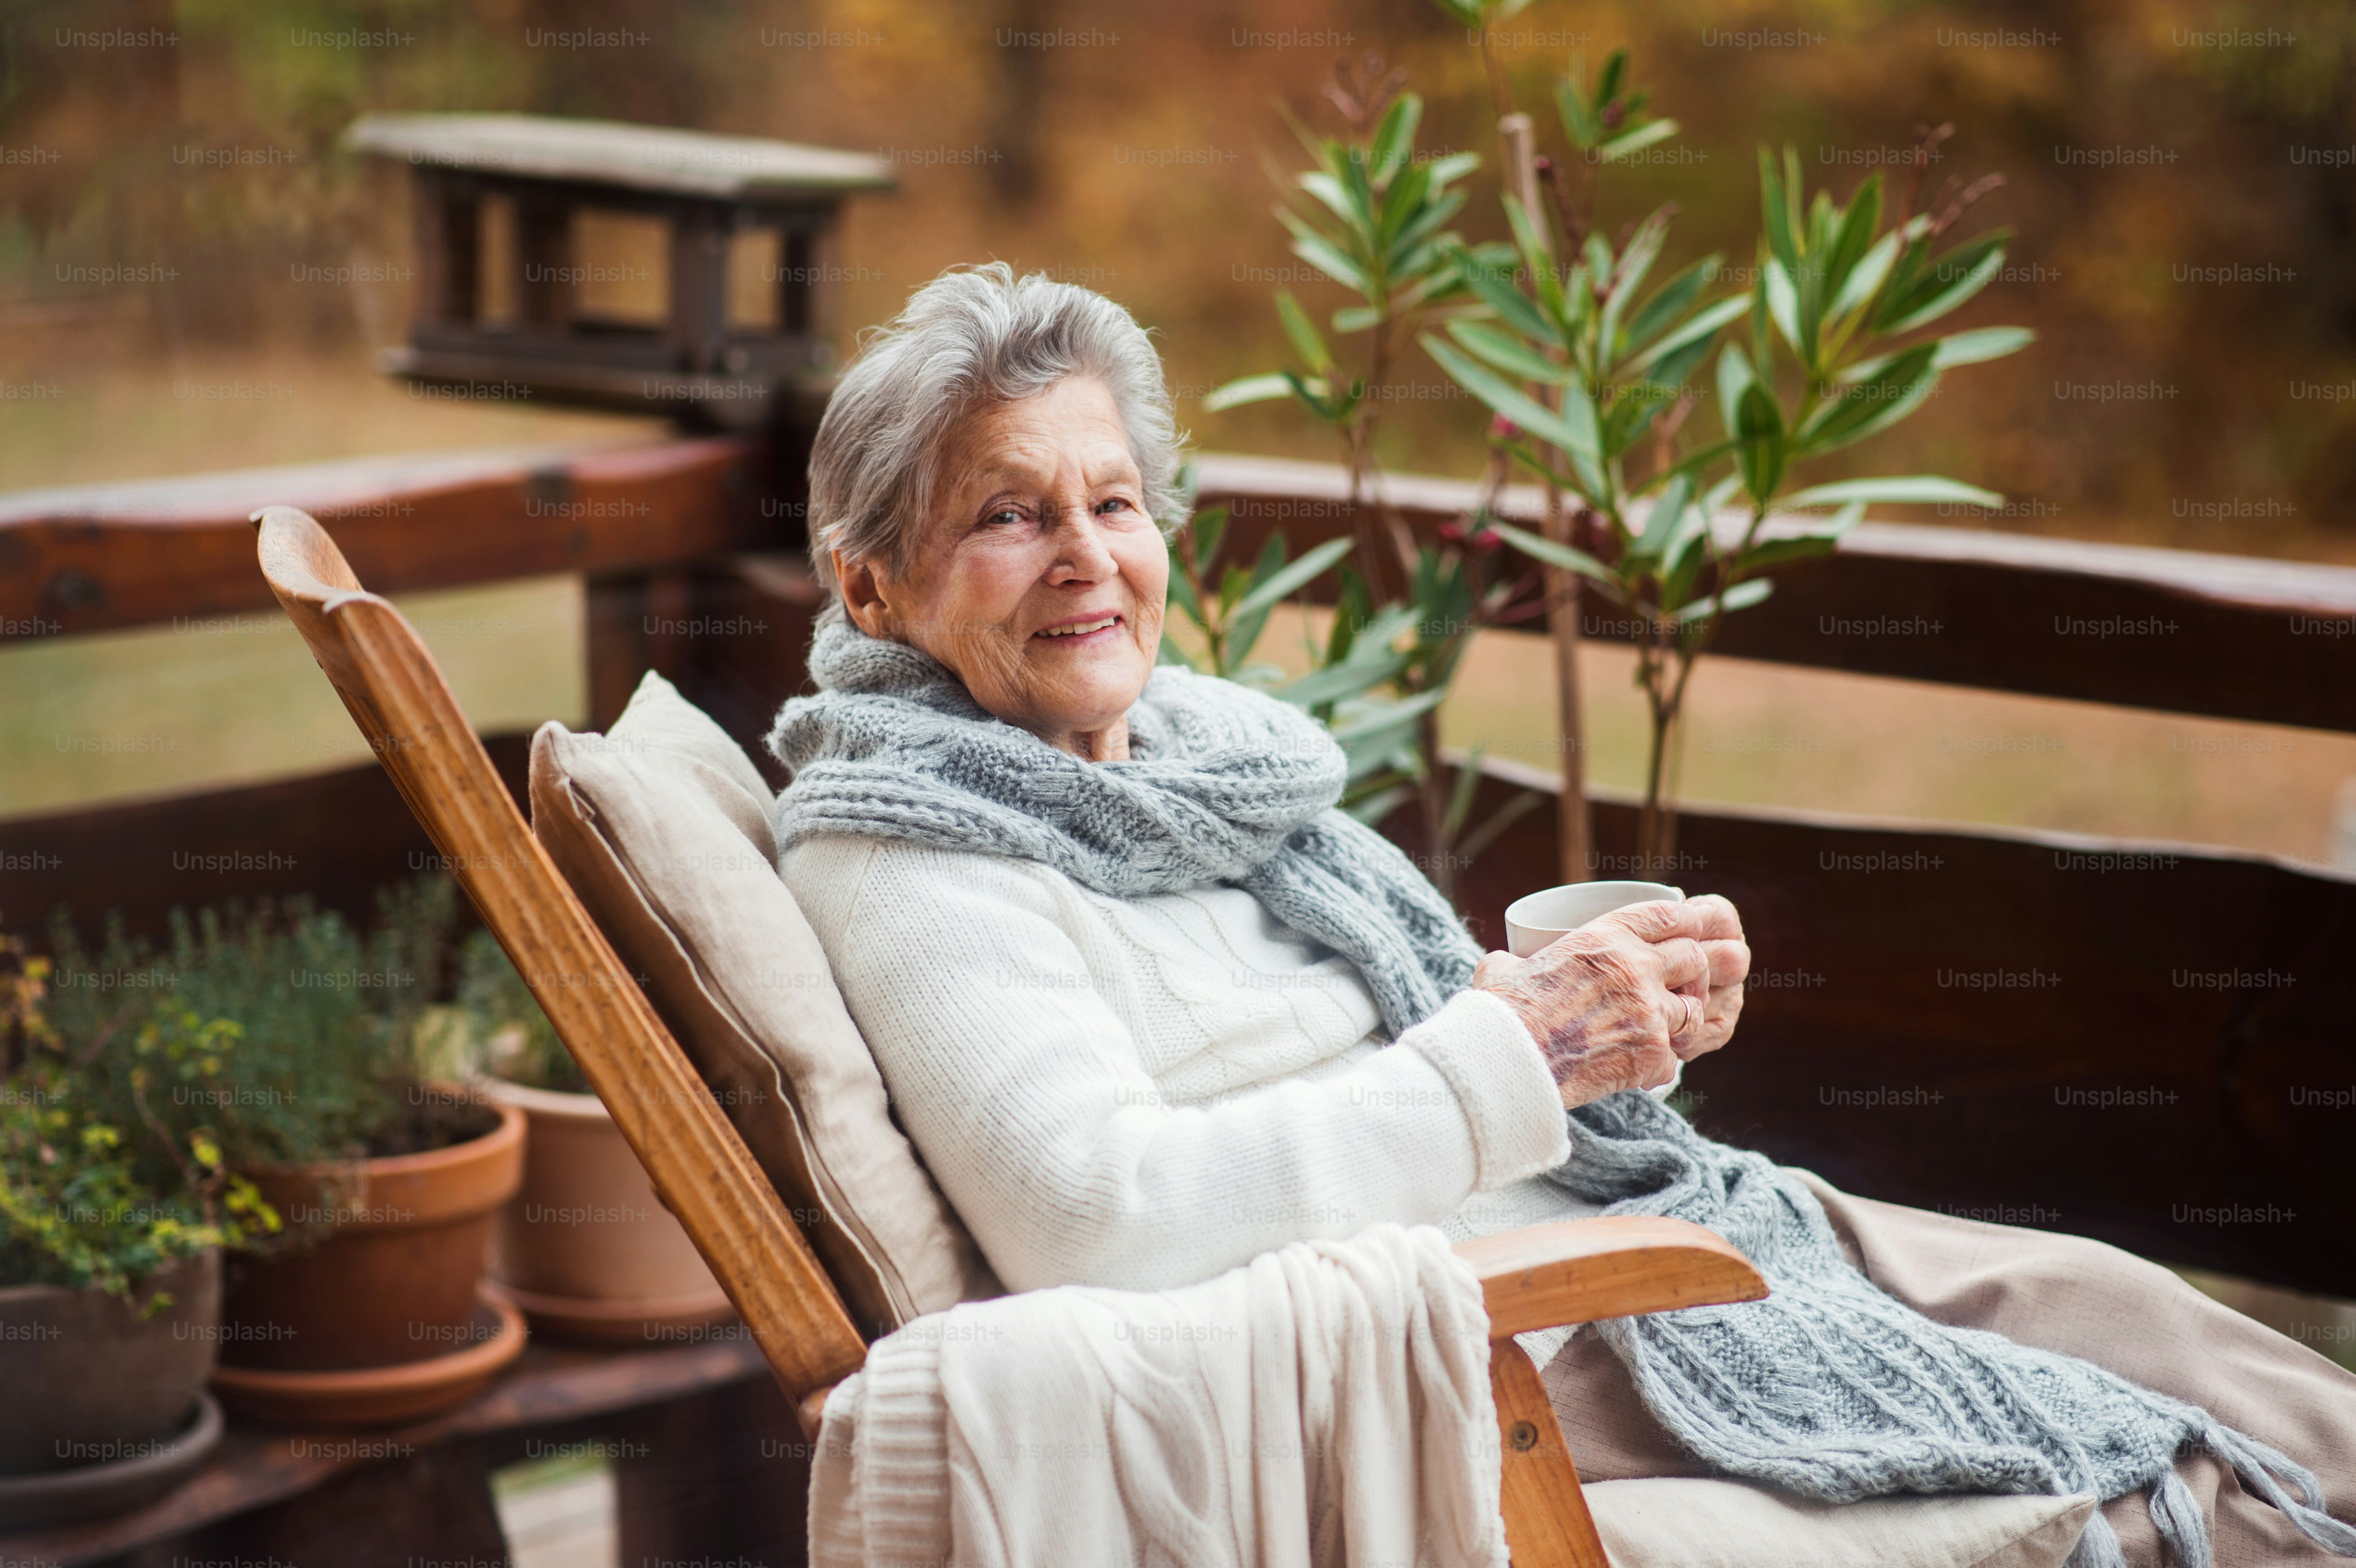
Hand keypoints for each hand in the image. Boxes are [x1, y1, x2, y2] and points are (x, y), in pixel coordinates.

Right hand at [1472, 895, 1749, 1107]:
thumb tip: (1503, 962)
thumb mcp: (1503, 969)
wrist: (1510, 1059)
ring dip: (1680, 1024)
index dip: (1684, 925)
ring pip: (1694, 1010)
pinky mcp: (1652, 1051)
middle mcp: (1635, 967)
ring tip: (1656, 1035)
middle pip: (1694, 958)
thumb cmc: (1502, 1013)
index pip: (1668, 915)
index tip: (1684, 937)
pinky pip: (1672, 1060)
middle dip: (1691, 976)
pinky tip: (1635, 1072)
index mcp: (1605, 937)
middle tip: (1676, 992)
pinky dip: (1656, 1068)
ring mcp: (1648, 1010)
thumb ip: (1514, 960)